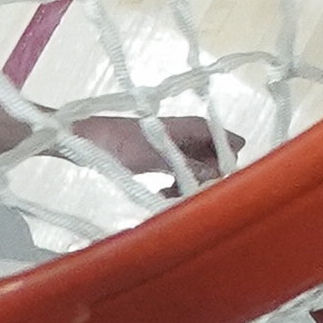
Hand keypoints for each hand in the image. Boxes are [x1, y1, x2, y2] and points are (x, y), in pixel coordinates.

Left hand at [77, 112, 228, 191]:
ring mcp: (179, 148)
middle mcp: (192, 136)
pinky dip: (176, 187)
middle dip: (206, 180)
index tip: (213, 184)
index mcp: (194, 127)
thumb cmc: (123, 143)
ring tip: (167, 196)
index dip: (226, 164)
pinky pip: (183, 176)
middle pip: (216, 161)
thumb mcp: (158, 157)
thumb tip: (218, 174)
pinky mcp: (167, 159)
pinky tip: (161, 194)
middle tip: (186, 193)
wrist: (92, 140)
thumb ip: (190, 165)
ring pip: (200, 172)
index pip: (230, 143)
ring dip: (188, 187)